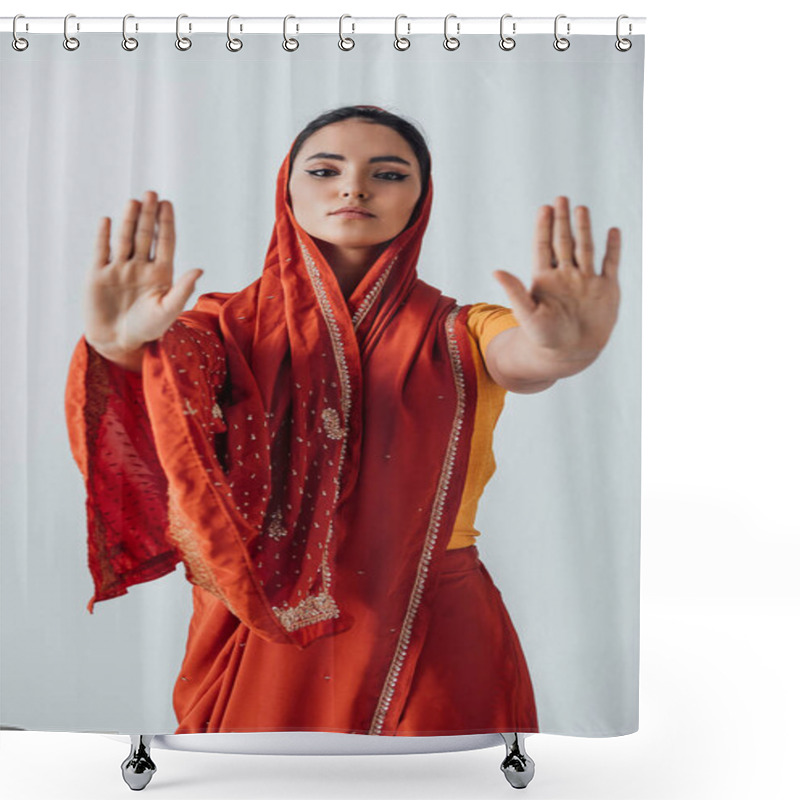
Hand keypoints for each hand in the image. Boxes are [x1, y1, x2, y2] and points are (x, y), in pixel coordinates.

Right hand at [84, 191, 202, 363]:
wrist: (118, 341)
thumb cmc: (148, 328)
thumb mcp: (168, 310)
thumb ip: (183, 289)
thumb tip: (199, 269)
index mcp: (161, 274)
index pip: (165, 243)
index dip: (166, 223)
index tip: (167, 204)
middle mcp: (140, 267)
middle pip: (145, 236)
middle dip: (148, 216)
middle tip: (152, 193)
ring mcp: (119, 269)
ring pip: (125, 239)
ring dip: (129, 220)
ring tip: (134, 201)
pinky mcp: (97, 275)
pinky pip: (101, 251)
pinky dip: (104, 236)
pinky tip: (108, 220)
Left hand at [493, 196, 620, 362]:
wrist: (571, 354)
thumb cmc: (544, 338)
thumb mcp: (527, 314)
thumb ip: (515, 292)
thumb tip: (496, 272)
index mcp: (545, 279)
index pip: (544, 247)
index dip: (544, 227)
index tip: (544, 208)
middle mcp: (566, 276)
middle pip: (564, 242)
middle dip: (563, 221)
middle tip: (561, 198)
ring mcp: (586, 281)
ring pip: (586, 248)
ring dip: (584, 229)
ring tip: (582, 209)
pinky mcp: (606, 289)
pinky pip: (610, 264)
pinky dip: (613, 248)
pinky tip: (612, 231)